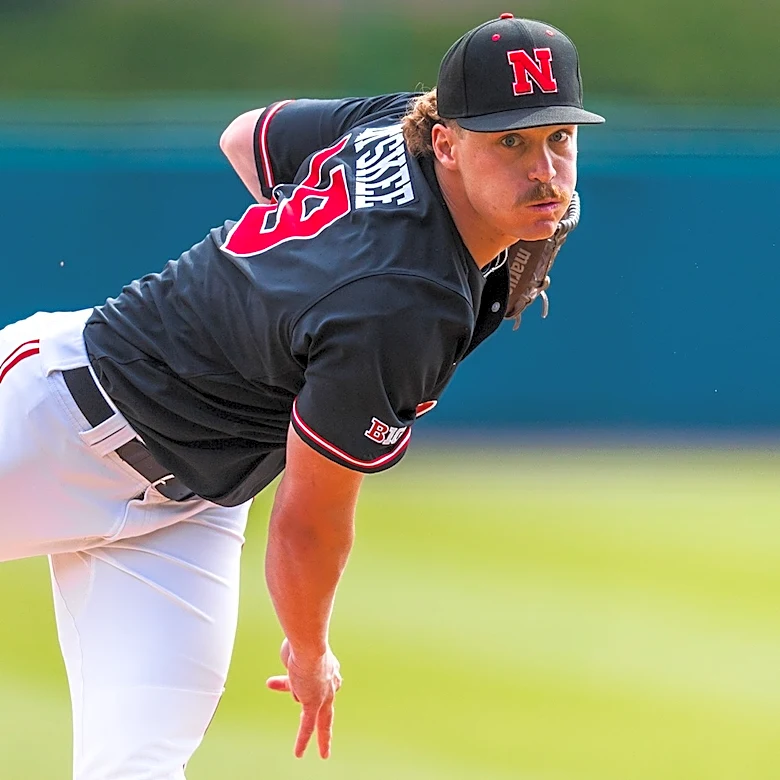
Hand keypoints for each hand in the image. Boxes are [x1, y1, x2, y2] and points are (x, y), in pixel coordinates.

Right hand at [266, 638, 342, 758]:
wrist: (307, 645)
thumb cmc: (300, 640)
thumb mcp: (294, 652)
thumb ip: (290, 665)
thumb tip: (281, 678)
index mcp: (327, 666)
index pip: (316, 678)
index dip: (303, 681)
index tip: (296, 682)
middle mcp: (329, 682)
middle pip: (327, 706)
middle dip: (325, 720)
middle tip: (326, 733)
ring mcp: (323, 694)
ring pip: (321, 720)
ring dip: (317, 735)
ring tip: (319, 753)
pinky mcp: (314, 704)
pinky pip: (307, 726)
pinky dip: (302, 740)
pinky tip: (298, 754)